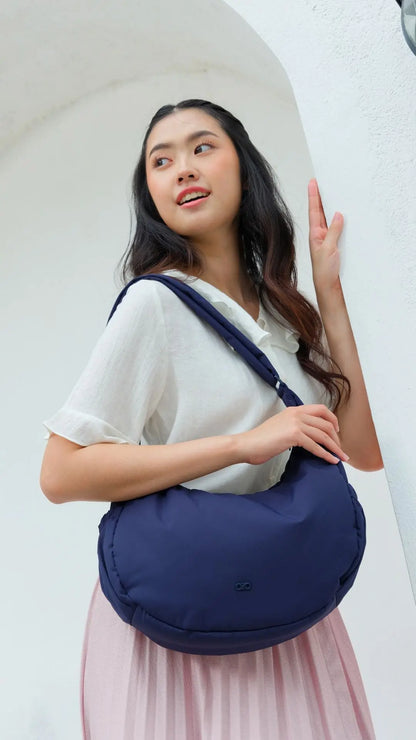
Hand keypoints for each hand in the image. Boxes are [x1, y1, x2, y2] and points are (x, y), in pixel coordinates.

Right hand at [236, 404, 349, 465]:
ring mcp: (295, 423)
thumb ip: (294, 425)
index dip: (333, 420)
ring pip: (323, 435)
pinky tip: (331, 461)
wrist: (247, 444)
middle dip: (336, 437)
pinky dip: (326, 454)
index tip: (337, 432)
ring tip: (341, 457)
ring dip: (335, 447)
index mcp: (294, 410)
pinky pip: (316, 446)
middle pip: (326, 423)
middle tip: (340, 449)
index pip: (321, 409)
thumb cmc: (261, 440)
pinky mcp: (294, 435)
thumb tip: (309, 435)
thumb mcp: (280, 426)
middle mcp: (296, 413)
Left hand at [308, 178, 343, 293]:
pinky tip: (343, 215)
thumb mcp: (328, 249)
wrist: (328, 289)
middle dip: (322, 198)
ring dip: (330, 208)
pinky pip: (338, 230)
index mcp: (315, 235)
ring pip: (330, 220)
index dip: (314, 196)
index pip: (314, 211)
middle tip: (322, 182)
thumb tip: (337, 214)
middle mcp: (321, 236)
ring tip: (332, 193)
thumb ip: (333, 231)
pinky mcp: (336, 246)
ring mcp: (328, 241)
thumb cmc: (323, 273)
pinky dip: (340, 221)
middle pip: (322, 213)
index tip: (313, 182)